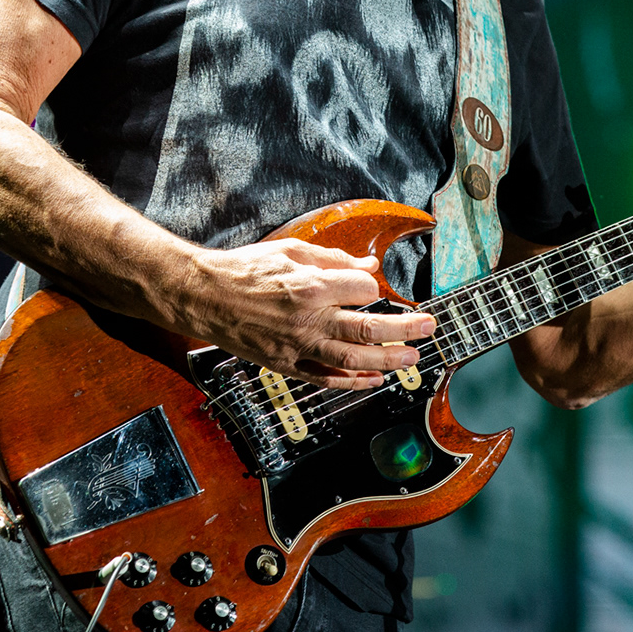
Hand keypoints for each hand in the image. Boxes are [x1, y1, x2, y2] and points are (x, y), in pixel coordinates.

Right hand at [161, 239, 434, 390]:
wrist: (203, 297)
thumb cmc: (244, 269)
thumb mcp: (290, 249)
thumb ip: (333, 258)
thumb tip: (369, 266)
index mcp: (309, 285)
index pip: (363, 290)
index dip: (375, 288)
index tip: (375, 288)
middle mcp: (308, 319)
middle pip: (369, 329)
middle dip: (405, 330)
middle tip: (429, 327)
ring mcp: (297, 346)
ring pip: (354, 359)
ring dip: (389, 360)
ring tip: (412, 358)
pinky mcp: (286, 364)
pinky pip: (326, 378)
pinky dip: (354, 381)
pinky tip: (374, 379)